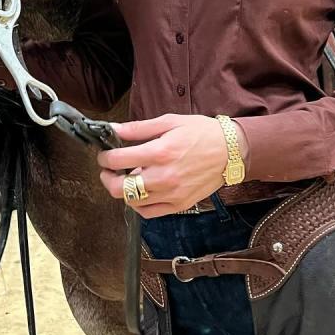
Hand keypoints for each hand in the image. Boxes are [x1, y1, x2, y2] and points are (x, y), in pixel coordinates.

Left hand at [97, 114, 230, 216]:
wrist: (231, 151)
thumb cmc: (201, 133)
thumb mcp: (170, 122)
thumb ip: (139, 128)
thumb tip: (114, 129)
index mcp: (160, 152)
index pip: (118, 160)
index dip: (104, 158)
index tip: (104, 155)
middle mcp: (164, 176)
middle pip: (119, 188)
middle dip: (107, 178)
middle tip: (108, 170)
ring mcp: (172, 194)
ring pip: (132, 202)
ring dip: (123, 190)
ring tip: (127, 178)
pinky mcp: (179, 204)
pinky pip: (149, 212)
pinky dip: (139, 204)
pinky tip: (140, 192)